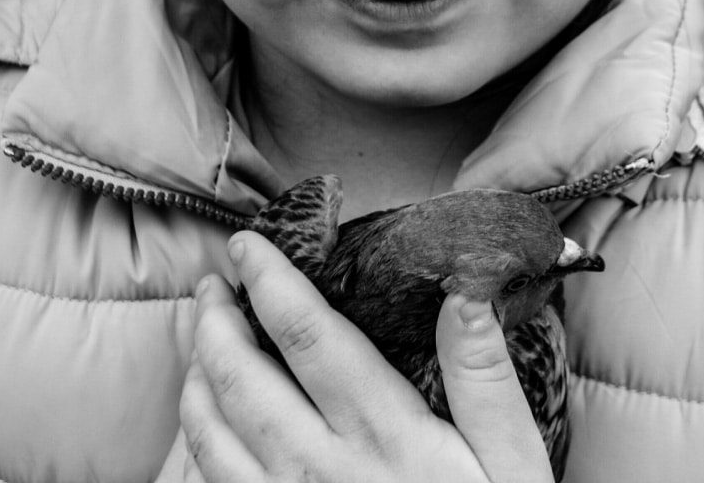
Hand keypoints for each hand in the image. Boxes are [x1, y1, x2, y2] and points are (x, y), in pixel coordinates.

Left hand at [171, 231, 555, 482]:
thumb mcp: (511, 457)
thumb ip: (484, 374)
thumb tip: (464, 290)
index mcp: (384, 433)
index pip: (308, 336)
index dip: (270, 280)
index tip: (249, 244)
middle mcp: (322, 469)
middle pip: (240, 378)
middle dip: (214, 320)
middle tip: (210, 284)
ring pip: (210, 432)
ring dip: (195, 374)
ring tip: (198, 338)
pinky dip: (192, 439)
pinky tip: (201, 416)